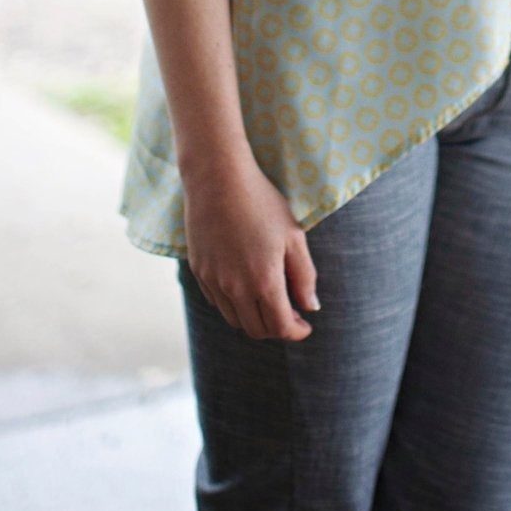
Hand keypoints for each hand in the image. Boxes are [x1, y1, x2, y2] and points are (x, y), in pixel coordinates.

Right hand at [183, 148, 320, 340]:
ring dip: (254, 318)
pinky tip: (244, 284)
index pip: (281, 327)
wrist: (218, 178)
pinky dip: (234, 304)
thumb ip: (304, 276)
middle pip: (257, 329)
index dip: (296, 331)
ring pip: (235, 320)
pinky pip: (218, 302)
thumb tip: (311, 308)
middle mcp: (235, 289)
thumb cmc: (262, 203)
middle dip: (276, 327)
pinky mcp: (199, 272)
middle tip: (290, 311)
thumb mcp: (293, 236)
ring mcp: (213, 282)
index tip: (305, 325)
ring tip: (268, 298)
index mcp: (264, 282)